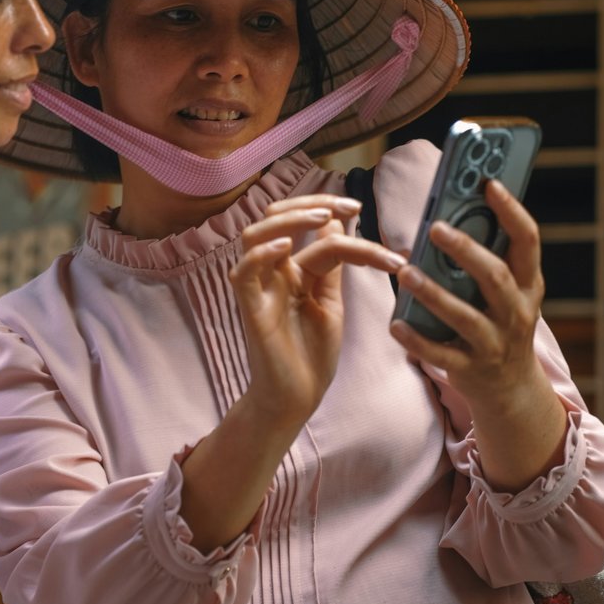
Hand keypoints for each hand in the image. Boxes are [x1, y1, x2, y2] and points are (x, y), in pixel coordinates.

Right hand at [231, 195, 406, 425]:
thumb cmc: (311, 354)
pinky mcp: (250, 310)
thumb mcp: (330, 301)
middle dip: (311, 204)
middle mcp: (272, 273)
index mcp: (292, 269)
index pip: (306, 226)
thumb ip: (331, 265)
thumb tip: (338, 222)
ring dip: (289, 220)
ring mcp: (259, 289)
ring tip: (323, 219)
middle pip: (275, 218)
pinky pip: (243, 274)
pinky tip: (286, 248)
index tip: (359, 209)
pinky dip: (260, 255)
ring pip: (255, 236)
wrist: (296, 399)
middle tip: (350, 207)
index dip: (330, 210)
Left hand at [389, 178, 547, 409]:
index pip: (528, 241)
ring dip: (435, 293)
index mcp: (528, 285)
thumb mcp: (506, 293)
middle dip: (467, 251)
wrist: (511, 390)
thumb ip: (484, 259)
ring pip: (466, 317)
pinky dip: (417, 340)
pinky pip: (441, 354)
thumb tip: (442, 218)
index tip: (489, 184)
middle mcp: (517, 312)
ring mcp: (495, 344)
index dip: (512, 211)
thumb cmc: (499, 325)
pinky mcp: (472, 370)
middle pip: (496, 277)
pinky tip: (395, 324)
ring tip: (406, 272)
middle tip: (435, 227)